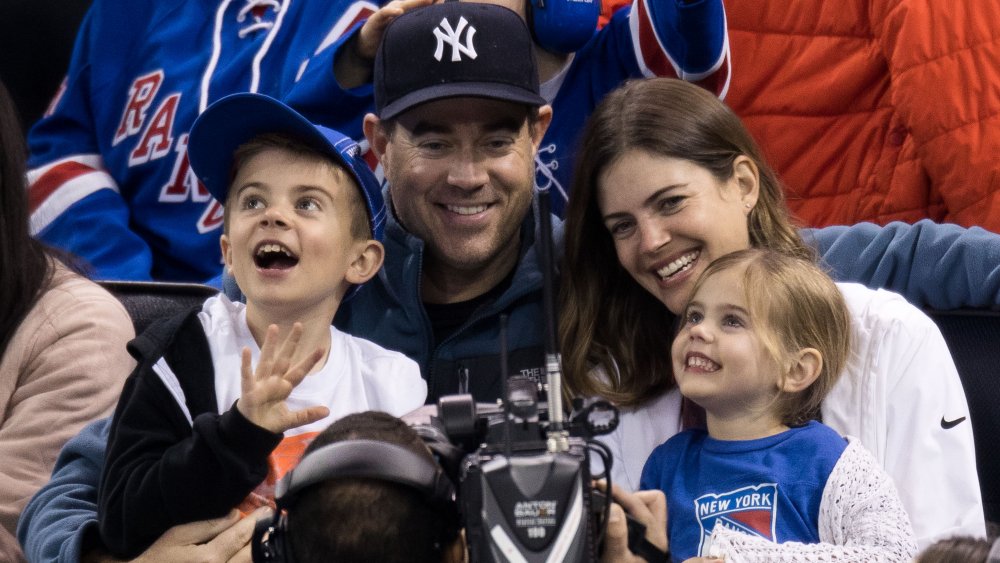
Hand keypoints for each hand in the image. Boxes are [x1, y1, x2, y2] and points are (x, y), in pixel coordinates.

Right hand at [82, 510, 259, 562]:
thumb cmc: (157, 559)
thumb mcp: (177, 536)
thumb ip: (208, 525)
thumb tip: (236, 515)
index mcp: (210, 559)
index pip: (242, 536)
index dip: (257, 521)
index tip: (268, 510)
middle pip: (252, 555)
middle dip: (263, 537)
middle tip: (272, 522)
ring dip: (259, 552)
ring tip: (265, 536)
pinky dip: (246, 562)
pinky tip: (250, 554)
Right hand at [236, 323, 328, 432]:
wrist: (251, 432)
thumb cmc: (268, 422)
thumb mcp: (291, 419)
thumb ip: (307, 415)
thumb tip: (327, 411)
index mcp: (284, 387)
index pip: (300, 371)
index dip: (309, 360)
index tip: (321, 348)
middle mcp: (273, 381)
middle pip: (284, 358)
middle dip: (291, 343)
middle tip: (299, 325)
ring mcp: (260, 383)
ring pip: (267, 360)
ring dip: (270, 344)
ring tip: (274, 327)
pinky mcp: (248, 389)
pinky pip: (247, 374)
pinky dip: (246, 363)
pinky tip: (246, 350)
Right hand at [335, 0, 433, 87]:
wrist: (367, 45)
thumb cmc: (389, 38)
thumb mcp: (404, 35)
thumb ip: (418, 31)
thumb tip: (436, 33)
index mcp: (406, 13)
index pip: (422, 6)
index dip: (434, 4)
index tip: (445, 2)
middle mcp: (398, 10)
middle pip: (415, 3)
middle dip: (427, 1)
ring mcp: (388, 13)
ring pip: (402, 5)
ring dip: (414, 2)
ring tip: (428, 0)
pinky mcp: (376, 19)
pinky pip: (384, 13)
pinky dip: (391, 12)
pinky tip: (399, 12)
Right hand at [598, 482, 667, 562]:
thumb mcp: (615, 560)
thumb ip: (616, 536)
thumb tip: (612, 507)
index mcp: (656, 538)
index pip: (644, 503)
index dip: (622, 493)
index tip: (599, 487)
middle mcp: (657, 535)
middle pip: (650, 500)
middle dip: (626, 495)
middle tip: (603, 497)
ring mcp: (650, 539)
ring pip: (644, 509)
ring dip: (625, 505)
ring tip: (604, 506)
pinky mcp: (640, 543)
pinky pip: (635, 521)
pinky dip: (622, 515)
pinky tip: (607, 518)